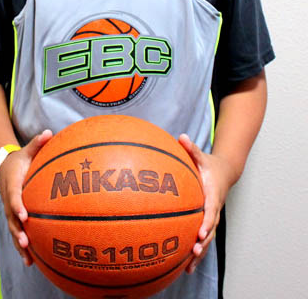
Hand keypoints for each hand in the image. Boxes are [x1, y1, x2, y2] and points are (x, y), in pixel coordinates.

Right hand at [0, 130, 52, 265]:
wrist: (5, 168)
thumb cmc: (21, 160)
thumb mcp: (27, 150)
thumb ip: (37, 143)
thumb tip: (48, 133)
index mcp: (13, 184)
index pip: (14, 196)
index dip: (18, 205)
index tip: (25, 214)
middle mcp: (10, 200)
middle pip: (12, 218)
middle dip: (18, 230)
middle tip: (26, 240)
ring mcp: (11, 210)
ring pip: (14, 229)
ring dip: (19, 243)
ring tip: (28, 256)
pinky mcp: (15, 218)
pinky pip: (18, 232)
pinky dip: (23, 246)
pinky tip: (31, 261)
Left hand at [178, 134, 233, 273]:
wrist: (224, 172)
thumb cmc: (209, 165)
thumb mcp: (201, 156)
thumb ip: (192, 149)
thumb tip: (182, 137)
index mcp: (212, 195)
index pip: (211, 211)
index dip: (206, 222)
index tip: (200, 232)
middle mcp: (213, 209)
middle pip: (210, 229)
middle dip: (203, 241)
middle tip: (194, 250)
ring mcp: (211, 217)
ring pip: (207, 239)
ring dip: (199, 253)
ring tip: (189, 267)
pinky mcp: (207, 222)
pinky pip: (202, 239)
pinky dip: (196, 254)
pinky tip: (186, 268)